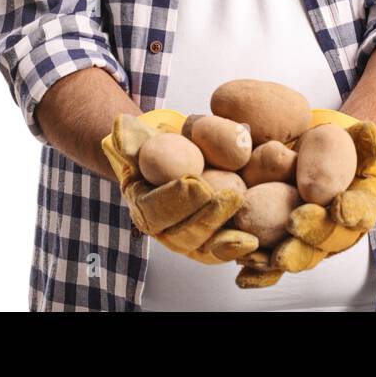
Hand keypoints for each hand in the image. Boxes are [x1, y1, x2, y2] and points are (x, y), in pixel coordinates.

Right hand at [100, 110, 257, 263]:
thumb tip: (120, 125)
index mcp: (142, 206)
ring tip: (247, 229)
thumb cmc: (159, 147)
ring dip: (226, 240)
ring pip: (204, 248)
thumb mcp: (141, 138)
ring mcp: (188, 240)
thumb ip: (131, 136)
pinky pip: (223, 251)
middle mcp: (163, 230)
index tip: (194, 181)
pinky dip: (238, 250)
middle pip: (182, 234)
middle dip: (207, 218)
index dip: (174, 198)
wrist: (175, 158)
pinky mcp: (211, 241)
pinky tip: (255, 244)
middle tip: (231, 196)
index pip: (154, 209)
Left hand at [232, 109, 375, 288]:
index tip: (340, 208)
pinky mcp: (279, 246)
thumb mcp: (351, 138)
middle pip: (325, 240)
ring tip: (265, 254)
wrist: (310, 154)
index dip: (352, 212)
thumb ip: (362, 139)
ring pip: (297, 255)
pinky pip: (269, 262)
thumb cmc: (334, 145)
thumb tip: (370, 131)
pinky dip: (258, 272)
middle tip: (294, 224)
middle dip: (311, 233)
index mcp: (358, 206)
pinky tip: (243, 275)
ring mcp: (307, 242)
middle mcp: (334, 231)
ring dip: (282, 256)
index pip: (359, 211)